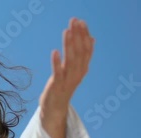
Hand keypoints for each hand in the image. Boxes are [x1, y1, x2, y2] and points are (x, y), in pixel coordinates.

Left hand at [39, 18, 94, 137]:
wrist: (54, 109)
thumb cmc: (62, 87)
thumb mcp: (73, 70)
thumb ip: (82, 56)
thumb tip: (91, 39)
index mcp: (82, 69)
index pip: (86, 49)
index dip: (84, 35)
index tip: (81, 22)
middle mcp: (77, 74)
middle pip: (80, 52)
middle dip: (77, 36)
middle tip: (74, 21)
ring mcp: (67, 80)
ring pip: (71, 60)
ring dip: (69, 45)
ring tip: (67, 31)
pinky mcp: (56, 86)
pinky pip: (58, 73)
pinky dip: (57, 62)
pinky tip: (55, 51)